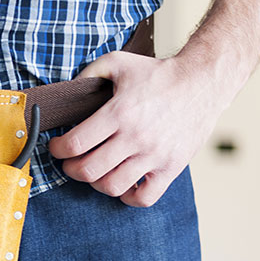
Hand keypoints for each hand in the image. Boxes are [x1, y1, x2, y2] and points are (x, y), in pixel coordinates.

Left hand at [47, 51, 225, 206]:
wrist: (203, 81)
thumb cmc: (158, 74)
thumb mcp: (118, 62)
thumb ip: (88, 73)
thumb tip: (67, 90)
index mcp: (119, 113)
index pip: (75, 144)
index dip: (58, 150)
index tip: (56, 147)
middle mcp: (136, 137)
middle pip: (89, 170)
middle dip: (70, 169)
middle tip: (70, 163)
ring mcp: (155, 155)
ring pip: (112, 186)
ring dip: (95, 183)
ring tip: (95, 171)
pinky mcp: (172, 168)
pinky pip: (144, 198)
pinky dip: (128, 197)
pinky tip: (123, 183)